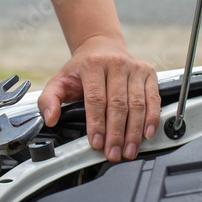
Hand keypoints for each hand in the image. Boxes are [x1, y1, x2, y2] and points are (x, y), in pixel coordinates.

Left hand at [38, 36, 160, 161]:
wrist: (102, 47)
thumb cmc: (82, 68)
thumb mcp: (59, 80)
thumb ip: (49, 100)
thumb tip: (50, 119)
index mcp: (92, 64)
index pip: (96, 98)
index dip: (97, 123)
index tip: (96, 143)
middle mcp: (116, 64)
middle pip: (118, 104)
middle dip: (116, 133)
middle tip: (113, 153)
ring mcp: (135, 68)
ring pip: (137, 104)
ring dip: (134, 131)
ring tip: (129, 150)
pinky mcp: (149, 73)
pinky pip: (153, 98)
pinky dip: (152, 118)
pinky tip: (147, 133)